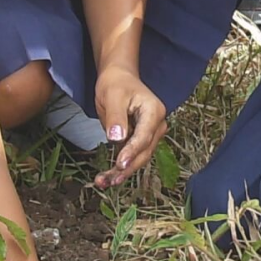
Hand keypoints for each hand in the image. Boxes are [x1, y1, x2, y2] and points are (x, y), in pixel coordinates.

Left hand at [92, 69, 166, 187]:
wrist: (119, 78)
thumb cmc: (116, 84)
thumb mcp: (113, 96)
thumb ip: (116, 118)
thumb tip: (117, 139)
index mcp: (154, 112)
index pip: (143, 137)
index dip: (131, 152)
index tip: (119, 165)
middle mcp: (157, 125)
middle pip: (143, 152)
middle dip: (126, 168)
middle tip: (109, 180)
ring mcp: (150, 134)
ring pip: (138, 158)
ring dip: (122, 172)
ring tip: (103, 182)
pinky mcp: (141, 140)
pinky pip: (132, 156)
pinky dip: (120, 167)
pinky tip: (107, 176)